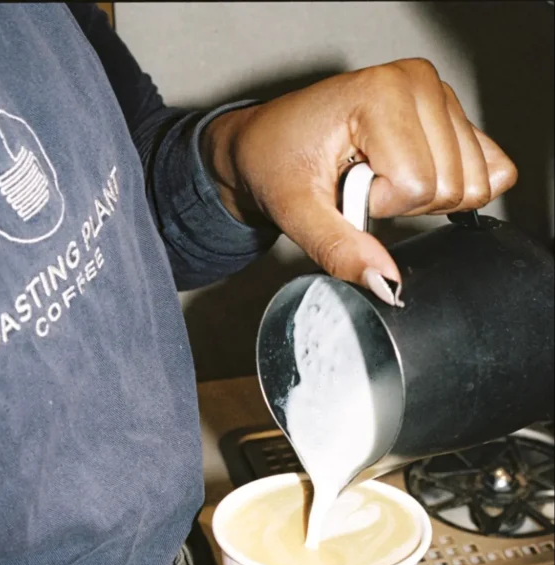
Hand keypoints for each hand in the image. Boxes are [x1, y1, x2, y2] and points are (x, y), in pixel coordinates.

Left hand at [202, 58, 516, 301]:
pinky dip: (452, 190)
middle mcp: (420, 83)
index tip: (346, 186)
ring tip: (379, 176)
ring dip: (424, 198)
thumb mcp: (296, 213)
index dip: (379, 204)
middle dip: (405, 203)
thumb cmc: (277, 162)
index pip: (416, 185)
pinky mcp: (455, 117)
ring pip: (475, 185)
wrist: (268, 144)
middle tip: (361, 182)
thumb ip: (339, 249)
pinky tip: (410, 176)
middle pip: (453, 185)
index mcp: (382, 93)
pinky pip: (492, 172)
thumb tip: (387, 285)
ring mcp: (442, 98)